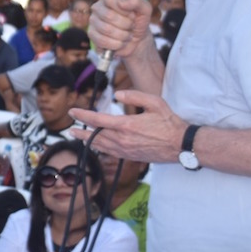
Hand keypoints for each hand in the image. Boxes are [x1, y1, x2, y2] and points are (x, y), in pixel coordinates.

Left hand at [69, 90, 185, 163]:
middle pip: (95, 135)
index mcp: (126, 125)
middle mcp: (122, 139)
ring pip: (101, 146)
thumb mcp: (155, 102)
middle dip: (81, 131)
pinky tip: (96, 145)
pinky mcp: (130, 156)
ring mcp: (126, 150)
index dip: (82, 116)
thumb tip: (117, 94)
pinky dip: (100, 148)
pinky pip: (110, 152)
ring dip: (88, 141)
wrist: (181, 145)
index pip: (97, 120)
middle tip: (70, 128)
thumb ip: (134, 96)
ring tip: (78, 137)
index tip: (73, 112)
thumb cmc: (169, 123)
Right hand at [88, 0, 152, 61]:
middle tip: (131, 26)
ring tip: (127, 35)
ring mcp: (93, 21)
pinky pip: (102, 41)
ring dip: (123, 35)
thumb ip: (136, 1)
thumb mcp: (144, 9)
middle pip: (109, 16)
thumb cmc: (138, 22)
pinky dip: (116, 44)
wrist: (136, 40)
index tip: (132, 14)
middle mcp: (98, 7)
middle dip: (126, 24)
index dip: (123, 9)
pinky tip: (121, 42)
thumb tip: (121, 3)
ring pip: (106, 29)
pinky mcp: (92, 35)